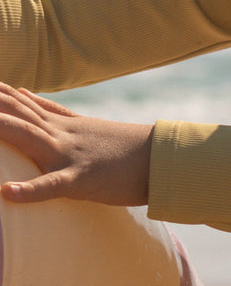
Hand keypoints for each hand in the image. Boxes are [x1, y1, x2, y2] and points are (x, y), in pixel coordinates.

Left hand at [0, 84, 152, 205]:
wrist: (160, 158)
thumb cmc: (122, 147)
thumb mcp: (84, 125)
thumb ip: (51, 110)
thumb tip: (22, 92)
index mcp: (59, 123)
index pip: (17, 101)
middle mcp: (60, 134)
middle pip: (16, 114)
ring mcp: (70, 155)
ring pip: (29, 138)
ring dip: (0, 130)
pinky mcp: (82, 180)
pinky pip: (53, 186)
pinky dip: (30, 190)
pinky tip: (6, 192)